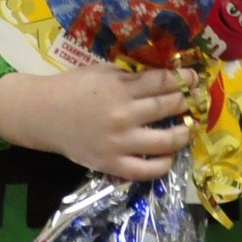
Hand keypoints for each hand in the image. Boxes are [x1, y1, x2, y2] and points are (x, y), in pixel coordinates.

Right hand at [0, 67, 191, 180]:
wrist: (44, 114)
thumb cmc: (73, 88)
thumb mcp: (102, 71)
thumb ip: (130, 76)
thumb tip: (163, 78)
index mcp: (121, 88)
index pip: (164, 82)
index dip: (185, 79)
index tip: (195, 79)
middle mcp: (124, 115)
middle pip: (168, 106)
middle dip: (188, 102)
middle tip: (197, 100)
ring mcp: (119, 142)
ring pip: (165, 140)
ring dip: (183, 133)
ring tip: (188, 128)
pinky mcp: (112, 164)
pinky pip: (146, 170)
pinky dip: (163, 165)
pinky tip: (169, 157)